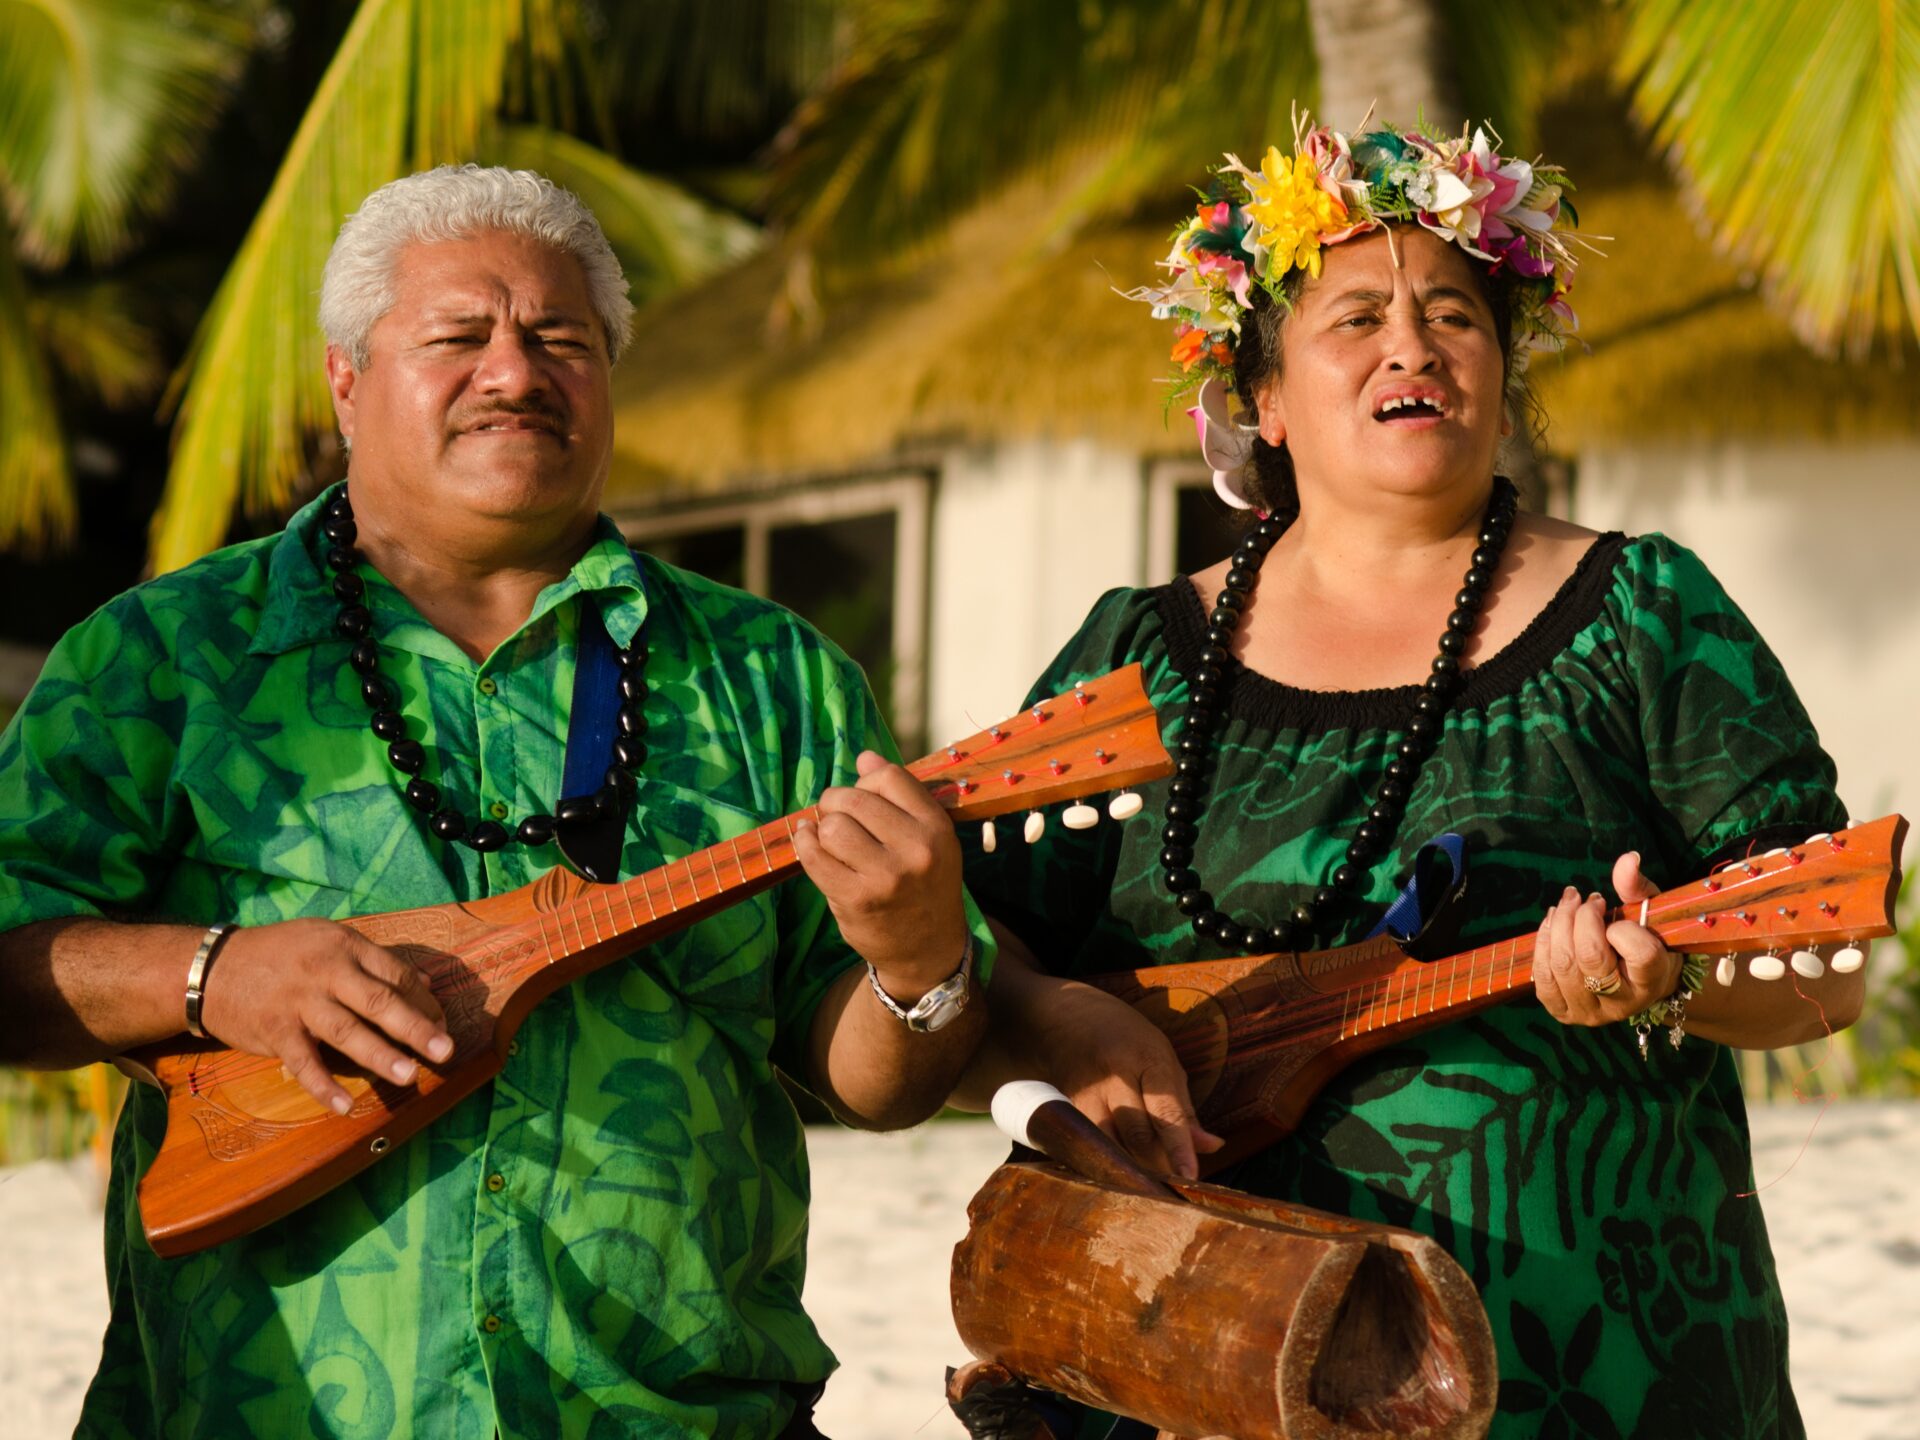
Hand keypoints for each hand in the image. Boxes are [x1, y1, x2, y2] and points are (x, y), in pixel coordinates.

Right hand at [197, 918, 453, 1114]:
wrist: (211, 968)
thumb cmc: (281, 955)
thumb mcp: (328, 940)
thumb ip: (374, 962)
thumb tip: (424, 981)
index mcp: (345, 946)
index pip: (394, 974)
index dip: (422, 1000)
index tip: (443, 1023)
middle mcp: (325, 971)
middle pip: (378, 1001)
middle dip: (414, 1027)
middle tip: (444, 1051)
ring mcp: (299, 1002)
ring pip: (346, 1031)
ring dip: (379, 1056)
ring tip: (409, 1076)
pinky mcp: (274, 1030)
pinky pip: (303, 1062)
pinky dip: (324, 1086)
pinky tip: (345, 1107)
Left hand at [792, 750, 967, 993]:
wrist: (928, 949)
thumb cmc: (925, 885)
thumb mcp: (930, 838)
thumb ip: (901, 796)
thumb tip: (864, 757)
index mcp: (936, 828)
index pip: (889, 777)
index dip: (866, 782)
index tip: (863, 799)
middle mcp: (916, 850)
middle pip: (854, 799)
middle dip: (836, 803)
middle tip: (837, 817)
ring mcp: (885, 877)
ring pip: (832, 827)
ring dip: (823, 829)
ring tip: (831, 839)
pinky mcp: (856, 900)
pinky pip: (814, 857)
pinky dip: (805, 845)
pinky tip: (810, 843)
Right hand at [1026, 976, 1224, 1178]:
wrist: (1066, 1016)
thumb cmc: (1126, 1038)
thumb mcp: (1163, 1059)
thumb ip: (1184, 1108)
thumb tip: (1211, 1147)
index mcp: (1145, 1058)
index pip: (1166, 1112)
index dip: (1179, 1147)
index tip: (1190, 1177)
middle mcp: (1113, 1076)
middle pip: (1138, 1136)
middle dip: (1159, 1165)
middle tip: (1175, 1184)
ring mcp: (1085, 1094)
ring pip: (1111, 1147)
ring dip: (1133, 1169)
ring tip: (1150, 1181)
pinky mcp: (1065, 1109)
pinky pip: (1091, 1145)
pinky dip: (1109, 1160)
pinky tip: (1120, 1169)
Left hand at [1533, 851, 1681, 1025]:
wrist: (1634, 979)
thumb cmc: (1646, 939)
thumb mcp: (1650, 911)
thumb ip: (1637, 886)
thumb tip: (1627, 859)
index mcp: (1653, 981)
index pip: (1640, 953)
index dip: (1623, 927)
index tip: (1616, 913)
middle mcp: (1622, 1005)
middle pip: (1590, 957)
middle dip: (1581, 917)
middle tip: (1585, 898)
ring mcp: (1590, 1013)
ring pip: (1562, 965)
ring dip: (1558, 924)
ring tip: (1567, 904)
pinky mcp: (1563, 1012)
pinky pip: (1542, 978)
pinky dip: (1543, 944)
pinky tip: (1553, 924)